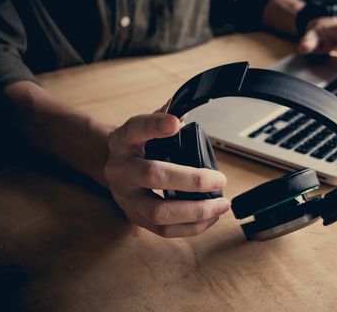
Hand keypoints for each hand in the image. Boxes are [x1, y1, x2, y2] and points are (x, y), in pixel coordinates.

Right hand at [104, 112, 228, 237]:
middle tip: (219, 179)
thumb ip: (166, 115)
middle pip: (152, 175)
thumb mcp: (146, 125)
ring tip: (221, 204)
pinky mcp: (134, 217)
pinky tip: (210, 217)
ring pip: (158, 211)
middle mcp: (120, 169)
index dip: (155, 126)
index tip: (176, 123)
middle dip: (191, 180)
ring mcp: (125, 197)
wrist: (114, 166)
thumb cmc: (137, 145)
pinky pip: (163, 230)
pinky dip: (191, 227)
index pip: (137, 129)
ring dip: (195, 211)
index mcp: (123, 140)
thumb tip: (186, 106)